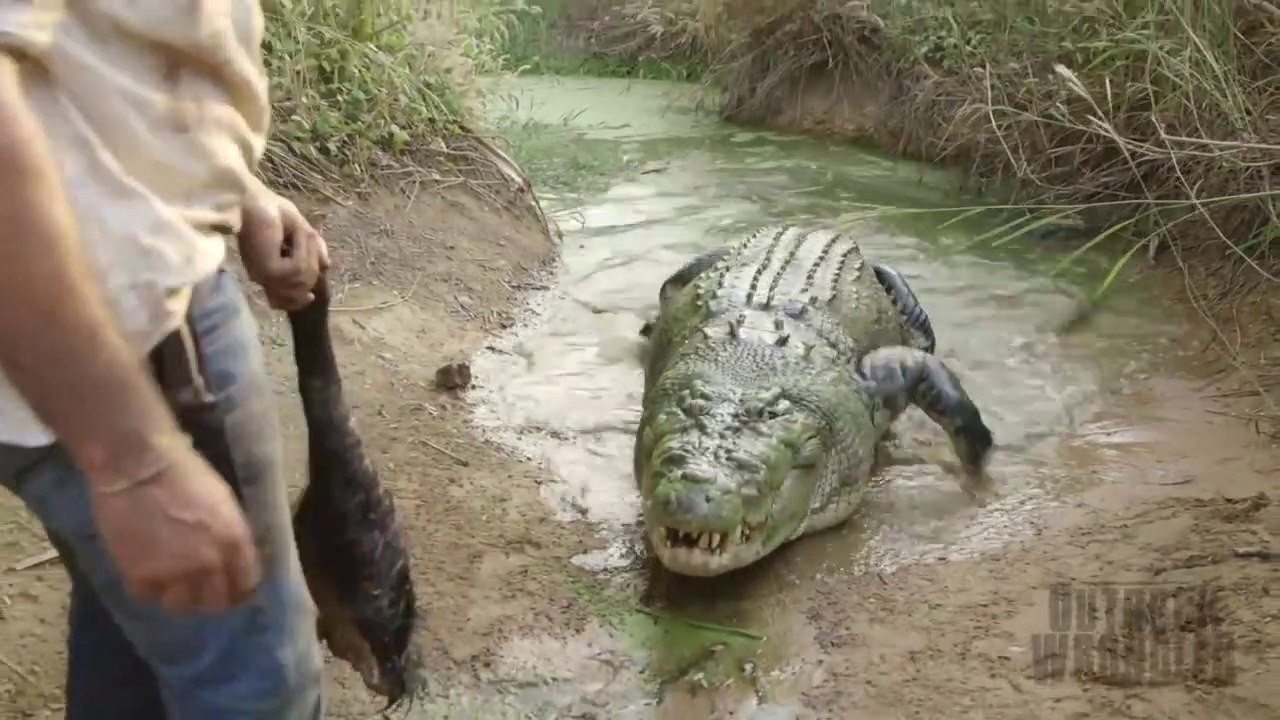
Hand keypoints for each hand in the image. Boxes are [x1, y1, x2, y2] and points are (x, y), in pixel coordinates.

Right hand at [89, 441, 261, 612]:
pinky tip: (151, 574)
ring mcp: (175, 574)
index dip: (241, 589)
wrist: (137, 467)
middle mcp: (210, 565)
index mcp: (235, 542)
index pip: (247, 584)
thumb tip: (232, 558)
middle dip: (214, 598)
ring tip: (176, 585)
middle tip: (205, 590)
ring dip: (182, 597)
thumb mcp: (224, 503)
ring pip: (183, 604)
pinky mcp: (140, 577)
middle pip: (217, 601)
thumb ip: (231, 535)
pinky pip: (151, 596)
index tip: (234, 588)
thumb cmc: (185, 472)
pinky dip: (151, 588)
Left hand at [238, 184, 329, 310]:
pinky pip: (299, 269)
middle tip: (312, 239)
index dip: (298, 302)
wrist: (251, 199)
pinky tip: (297, 234)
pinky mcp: (268, 270)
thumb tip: (328, 267)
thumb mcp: (300, 232)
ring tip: (302, 232)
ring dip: (310, 253)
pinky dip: (304, 250)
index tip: (311, 296)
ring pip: (303, 280)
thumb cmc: (271, 210)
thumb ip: (313, 250)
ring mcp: (265, 275)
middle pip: (301, 291)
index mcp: (268, 271)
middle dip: (314, 267)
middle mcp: (264, 276)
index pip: (283, 301)